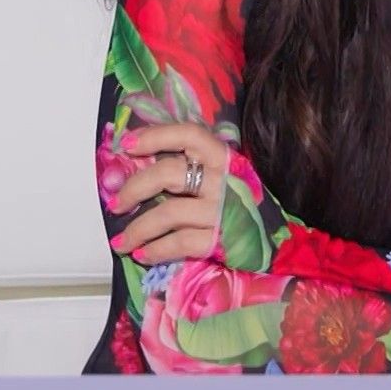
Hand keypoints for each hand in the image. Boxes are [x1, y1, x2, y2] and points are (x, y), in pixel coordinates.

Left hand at [107, 122, 229, 264]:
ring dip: (137, 229)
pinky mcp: (220, 240)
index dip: (156, 135)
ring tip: (121, 242)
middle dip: (134, 187)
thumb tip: (135, 169)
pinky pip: (179, 243)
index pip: (189, 134)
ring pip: (168, 213)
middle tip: (115, 204)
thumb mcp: (220, 177)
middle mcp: (223, 180)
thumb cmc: (238, 204)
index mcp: (222, 158)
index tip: (126, 144)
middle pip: (169, 173)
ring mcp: (222, 211)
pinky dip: (156, 250)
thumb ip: (189, 169)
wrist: (275, 240)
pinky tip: (143, 255)